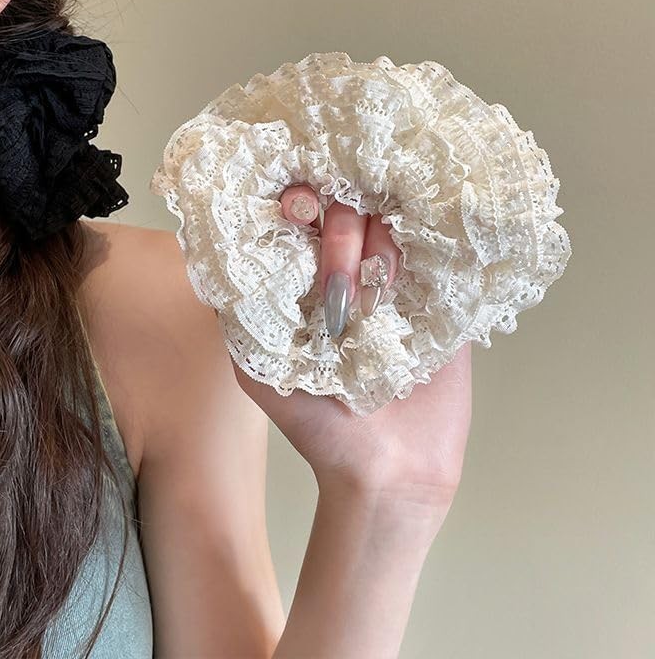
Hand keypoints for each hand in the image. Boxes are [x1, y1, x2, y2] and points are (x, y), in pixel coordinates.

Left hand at [231, 185, 472, 512]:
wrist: (388, 468)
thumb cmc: (317, 424)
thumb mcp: (257, 370)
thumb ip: (240, 315)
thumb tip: (228, 251)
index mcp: (308, 282)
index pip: (302, 215)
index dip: (299, 200)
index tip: (298, 212)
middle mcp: (353, 272)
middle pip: (348, 208)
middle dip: (339, 234)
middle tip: (340, 286)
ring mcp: (399, 282)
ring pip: (393, 220)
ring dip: (380, 245)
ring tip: (379, 295)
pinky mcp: (441, 297)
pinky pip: (439, 249)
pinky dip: (428, 240)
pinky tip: (416, 255)